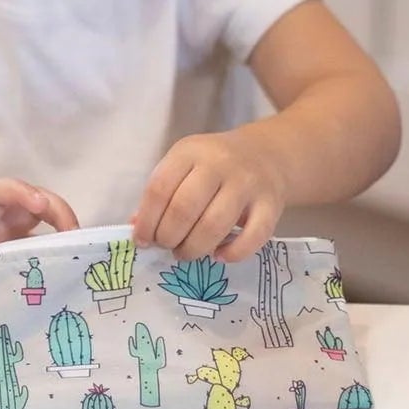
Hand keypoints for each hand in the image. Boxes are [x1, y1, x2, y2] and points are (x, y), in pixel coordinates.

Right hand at [0, 178, 78, 305]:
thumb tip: (74, 293)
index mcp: (13, 231)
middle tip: (62, 219)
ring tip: (35, 202)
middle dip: (48, 200)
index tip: (81, 238)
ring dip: (17, 192)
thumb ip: (30, 277)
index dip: (64, 216)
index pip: (43, 211)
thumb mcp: (5, 280)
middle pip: (23, 195)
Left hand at [132, 130, 286, 261]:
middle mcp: (219, 164)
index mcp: (190, 151)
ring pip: (215, 225)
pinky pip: (252, 237)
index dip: (147, 221)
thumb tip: (137, 228)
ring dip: (194, 248)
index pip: (159, 189)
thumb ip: (162, 193)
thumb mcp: (184, 165)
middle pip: (184, 209)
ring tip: (186, 253)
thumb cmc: (214, 164)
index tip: (142, 240)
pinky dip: (232, 253)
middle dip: (168, 237)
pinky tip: (218, 256)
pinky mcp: (271, 204)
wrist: (266, 154)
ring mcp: (248, 183)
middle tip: (166, 247)